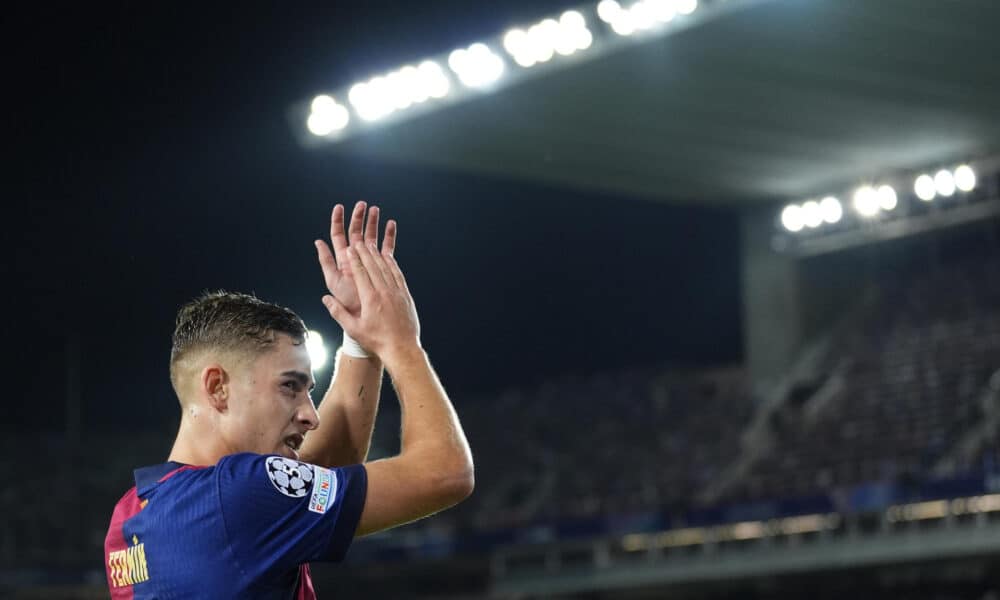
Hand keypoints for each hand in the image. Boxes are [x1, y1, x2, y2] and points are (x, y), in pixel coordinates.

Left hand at [315, 202, 396, 316]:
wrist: (365, 317)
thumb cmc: (348, 303)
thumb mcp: (333, 281)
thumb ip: (326, 261)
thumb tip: (318, 242)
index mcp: (343, 260)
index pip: (339, 235)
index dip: (338, 221)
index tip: (339, 207)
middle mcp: (355, 259)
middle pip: (356, 233)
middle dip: (358, 218)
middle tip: (362, 205)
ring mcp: (369, 262)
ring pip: (371, 238)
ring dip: (373, 223)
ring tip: (376, 210)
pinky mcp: (382, 267)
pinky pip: (386, 248)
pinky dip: (389, 236)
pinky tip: (391, 224)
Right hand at [320, 241, 420, 361]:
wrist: (402, 348)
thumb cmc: (377, 340)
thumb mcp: (354, 329)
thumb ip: (338, 312)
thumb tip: (325, 299)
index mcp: (370, 298)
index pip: (361, 273)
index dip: (354, 260)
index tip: (350, 249)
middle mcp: (384, 292)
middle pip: (373, 266)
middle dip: (365, 253)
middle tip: (358, 242)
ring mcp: (397, 293)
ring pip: (386, 268)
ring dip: (378, 255)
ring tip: (371, 246)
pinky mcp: (406, 296)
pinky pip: (398, 275)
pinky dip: (392, 264)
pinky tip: (389, 258)